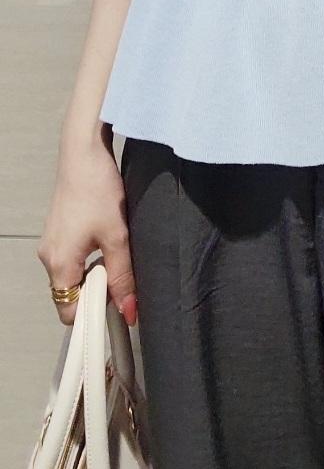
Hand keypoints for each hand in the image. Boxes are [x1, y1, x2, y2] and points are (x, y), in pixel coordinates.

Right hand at [37, 131, 137, 327]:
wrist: (84, 153)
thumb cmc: (98, 190)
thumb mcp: (117, 237)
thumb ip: (123, 276)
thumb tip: (129, 310)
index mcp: (58, 263)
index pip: (69, 311)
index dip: (94, 314)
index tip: (119, 309)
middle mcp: (48, 257)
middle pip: (71, 294)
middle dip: (97, 293)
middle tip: (124, 279)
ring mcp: (52, 243)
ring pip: (73, 276)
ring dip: (96, 274)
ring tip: (118, 254)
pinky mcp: (59, 231)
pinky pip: (72, 259)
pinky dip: (90, 259)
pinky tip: (109, 241)